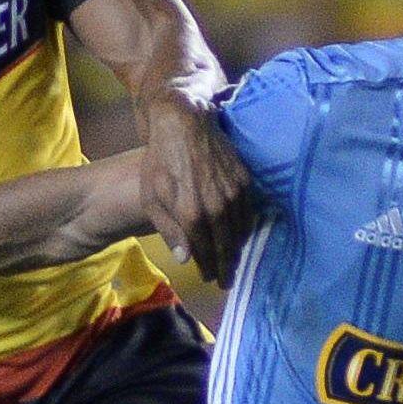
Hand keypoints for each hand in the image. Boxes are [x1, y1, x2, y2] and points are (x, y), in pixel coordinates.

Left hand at [141, 98, 252, 274]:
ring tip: (234, 260)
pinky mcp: (244, 180)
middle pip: (227, 247)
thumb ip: (169, 230)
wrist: (183, 123)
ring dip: (238, 249)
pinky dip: (245, 226)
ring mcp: (234, 193)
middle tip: (227, 279)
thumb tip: (185, 259)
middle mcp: (217, 207)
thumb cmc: (160, 160)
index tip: (211, 279)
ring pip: (241, 231)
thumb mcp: (153, 197)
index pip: (205, 252)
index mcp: (192, 214)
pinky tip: (240, 232)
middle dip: (227, 266)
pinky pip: (249, 212)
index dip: (209, 268)